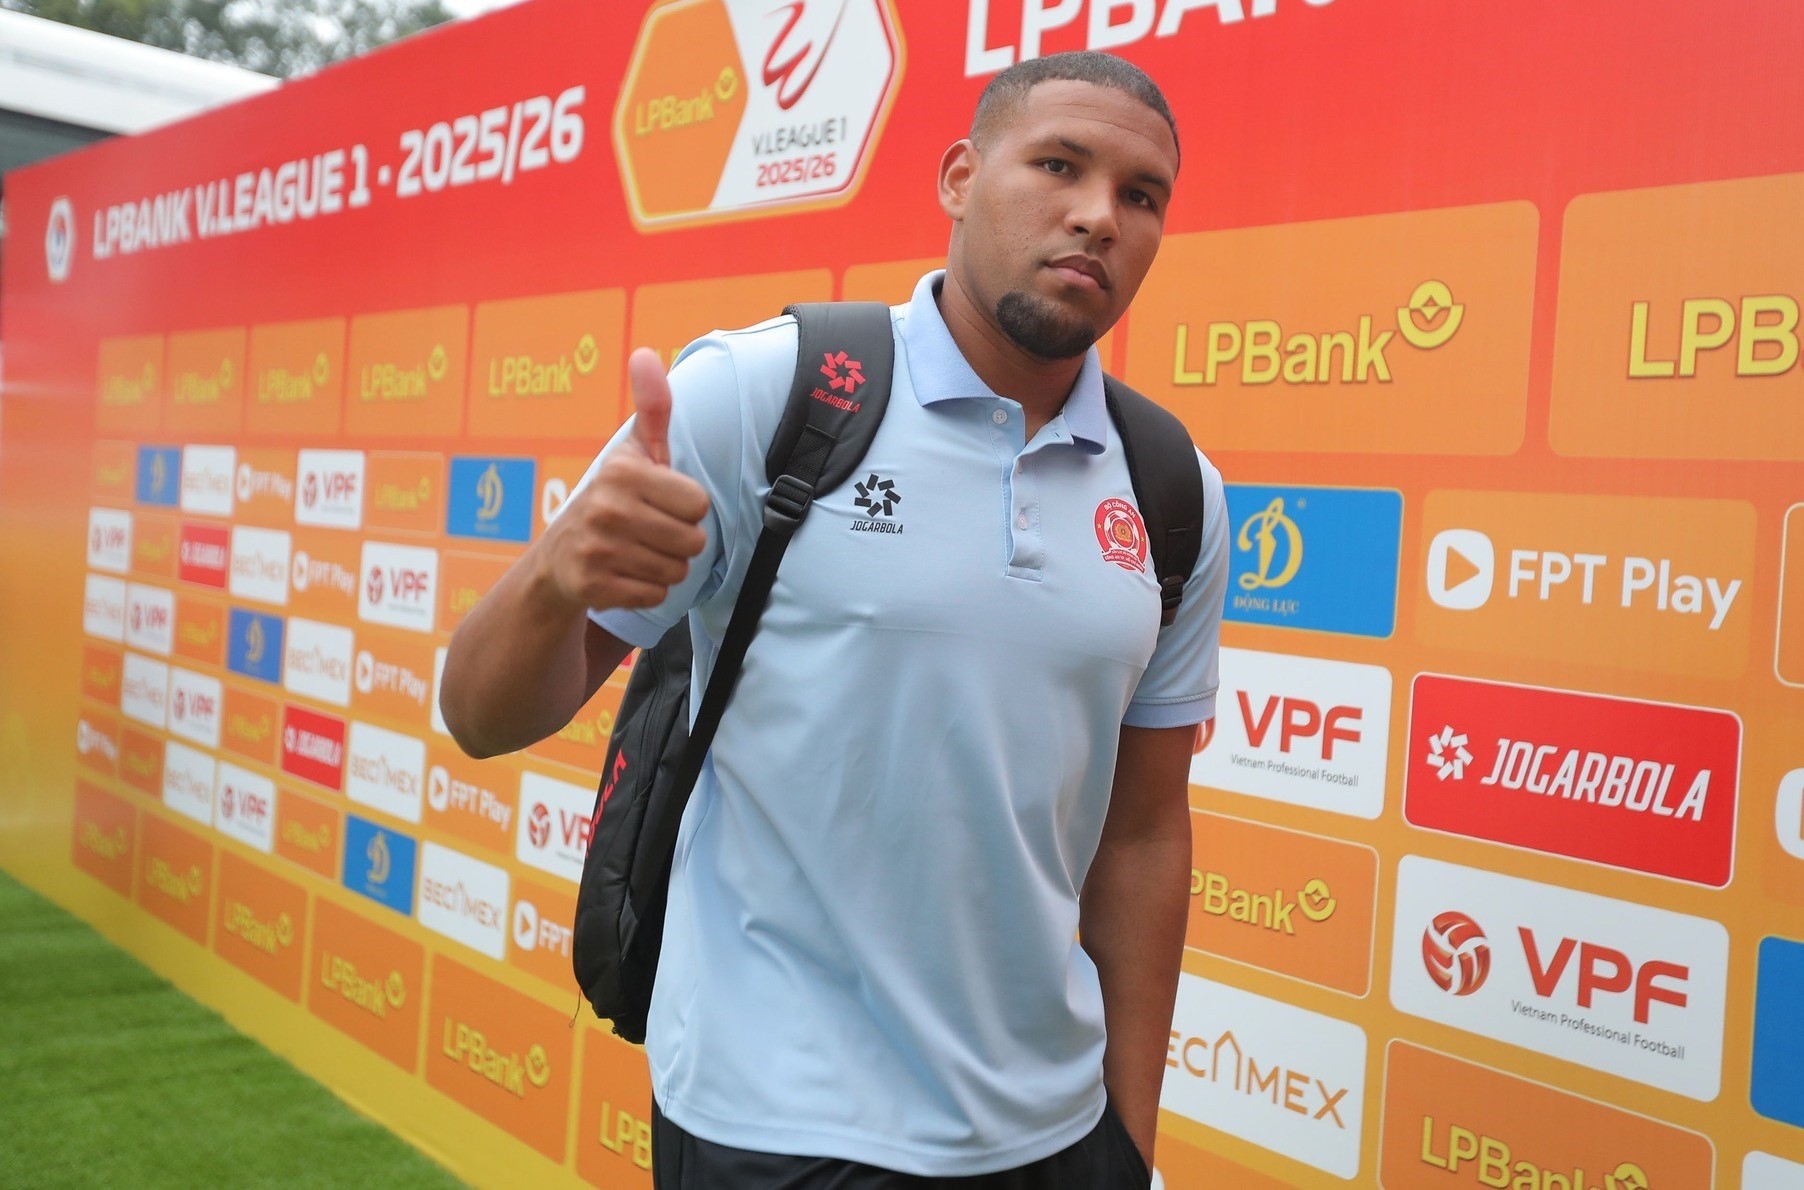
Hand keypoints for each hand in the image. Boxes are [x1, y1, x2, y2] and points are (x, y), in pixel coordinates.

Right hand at [533, 347, 710, 611]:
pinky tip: (623, 574)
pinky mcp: (592, 586)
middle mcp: (606, 508)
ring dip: (663, 566)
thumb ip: (652, 408)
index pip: (699, 504)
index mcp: (623, 472)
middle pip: (693, 541)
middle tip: (648, 533)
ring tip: (635, 553)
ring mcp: (597, 549)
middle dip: (678, 542)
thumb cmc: (614, 498)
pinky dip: (645, 590)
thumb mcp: (635, 452)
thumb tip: (646, 353)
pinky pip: (655, 595)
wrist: (559, 558)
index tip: (658, 504)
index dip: (685, 508)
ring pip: (676, 571)